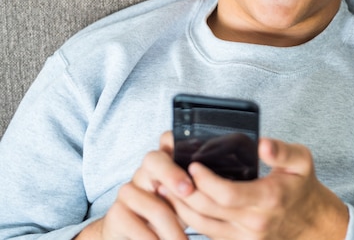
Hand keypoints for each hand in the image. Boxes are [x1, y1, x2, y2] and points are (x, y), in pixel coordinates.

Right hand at [76, 133, 194, 239]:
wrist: (133, 238)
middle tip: (188, 192)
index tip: (194, 162)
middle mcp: (144, 172)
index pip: (168, 140)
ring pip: (153, 203)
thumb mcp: (186, 201)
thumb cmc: (169, 216)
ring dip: (173, 229)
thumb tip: (220, 189)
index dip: (178, 143)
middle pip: (153, 160)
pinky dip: (153, 239)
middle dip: (173, 174)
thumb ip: (199, 190)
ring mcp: (128, 191)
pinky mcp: (116, 213)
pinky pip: (136, 224)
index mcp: (165, 164)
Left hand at [160, 138, 349, 239]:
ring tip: (168, 187)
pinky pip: (207, 233)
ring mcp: (245, 236)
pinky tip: (182, 203)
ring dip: (181, 207)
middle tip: (170, 173)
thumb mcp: (301, 161)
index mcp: (269, 198)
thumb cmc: (301, 187)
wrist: (311, 222)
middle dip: (184, 191)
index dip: (204, 180)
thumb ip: (282, 151)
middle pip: (207, 210)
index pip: (226, 193)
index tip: (193, 164)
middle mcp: (255, 221)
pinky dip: (190, 219)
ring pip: (202, 225)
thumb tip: (263, 144)